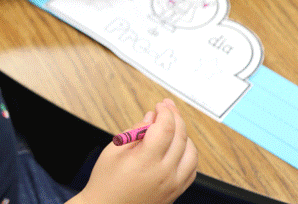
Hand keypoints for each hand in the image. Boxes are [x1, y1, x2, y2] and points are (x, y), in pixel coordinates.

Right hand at [68, 99, 197, 203]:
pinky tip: (179, 146)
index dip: (165, 112)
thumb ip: (135, 132)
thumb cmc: (106, 182)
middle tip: (168, 107)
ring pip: (191, 153)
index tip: (160, 105)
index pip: (165, 128)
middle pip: (180, 137)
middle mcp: (164, 174)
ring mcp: (172, 185)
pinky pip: (191, 170)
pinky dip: (188, 154)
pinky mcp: (175, 192)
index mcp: (146, 161)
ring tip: (173, 126)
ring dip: (184, 135)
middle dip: (175, 117)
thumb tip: (150, 118)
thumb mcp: (113, 150)